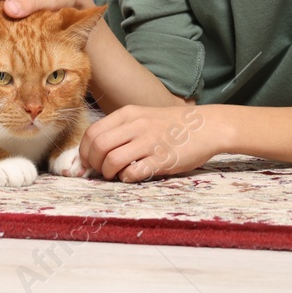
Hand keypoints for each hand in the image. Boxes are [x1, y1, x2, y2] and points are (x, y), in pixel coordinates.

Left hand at [79, 103, 220, 182]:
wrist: (207, 126)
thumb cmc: (173, 125)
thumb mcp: (144, 116)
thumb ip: (122, 128)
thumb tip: (97, 148)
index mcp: (129, 114)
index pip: (93, 132)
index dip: (85, 151)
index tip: (88, 162)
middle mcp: (136, 125)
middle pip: (98, 146)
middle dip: (93, 163)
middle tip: (99, 171)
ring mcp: (149, 142)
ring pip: (112, 160)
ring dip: (108, 172)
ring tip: (115, 174)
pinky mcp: (162, 159)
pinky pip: (133, 172)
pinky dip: (127, 178)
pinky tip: (133, 176)